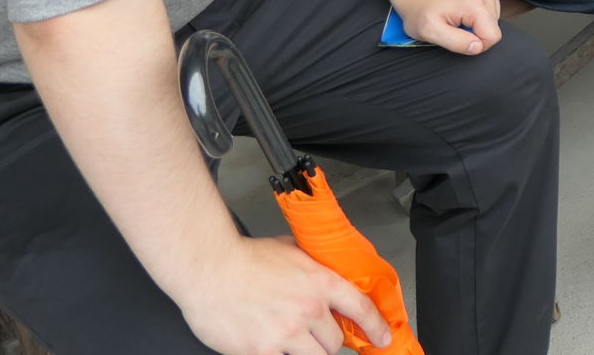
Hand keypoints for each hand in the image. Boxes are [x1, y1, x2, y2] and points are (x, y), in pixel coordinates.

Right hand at [176, 235, 390, 354]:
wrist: (210, 269)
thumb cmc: (246, 257)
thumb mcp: (291, 250)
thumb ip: (313, 264)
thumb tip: (326, 269)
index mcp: (320, 282)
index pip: (361, 308)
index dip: (376, 327)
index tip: (383, 338)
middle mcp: (308, 310)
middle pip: (335, 342)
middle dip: (327, 340)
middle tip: (313, 335)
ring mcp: (286, 334)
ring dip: (308, 352)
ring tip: (293, 342)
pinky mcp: (262, 352)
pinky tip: (272, 347)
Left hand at [389, 0, 501, 55]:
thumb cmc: (420, 12)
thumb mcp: (430, 32)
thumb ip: (456, 42)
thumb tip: (477, 46)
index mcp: (475, 2)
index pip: (492, 37)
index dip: (475, 44)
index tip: (457, 35)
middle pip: (493, 29)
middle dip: (474, 33)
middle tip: (453, 26)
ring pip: (493, 22)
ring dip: (474, 24)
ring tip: (456, 17)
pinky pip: (490, 12)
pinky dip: (476, 16)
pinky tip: (461, 11)